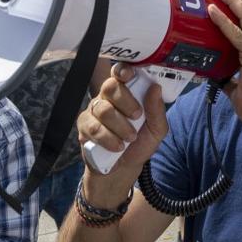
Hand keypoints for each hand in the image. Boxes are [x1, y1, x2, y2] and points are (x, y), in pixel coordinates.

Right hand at [78, 64, 167, 205]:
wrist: (122, 170)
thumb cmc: (139, 145)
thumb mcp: (156, 131)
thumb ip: (157, 110)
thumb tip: (156, 88)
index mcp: (126, 93)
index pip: (120, 72)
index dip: (123, 70)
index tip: (130, 75)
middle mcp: (108, 98)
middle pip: (110, 86)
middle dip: (126, 101)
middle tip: (137, 116)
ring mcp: (94, 111)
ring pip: (103, 108)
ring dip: (120, 125)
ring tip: (130, 138)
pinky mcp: (83, 127)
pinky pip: (93, 127)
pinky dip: (108, 138)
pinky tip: (117, 147)